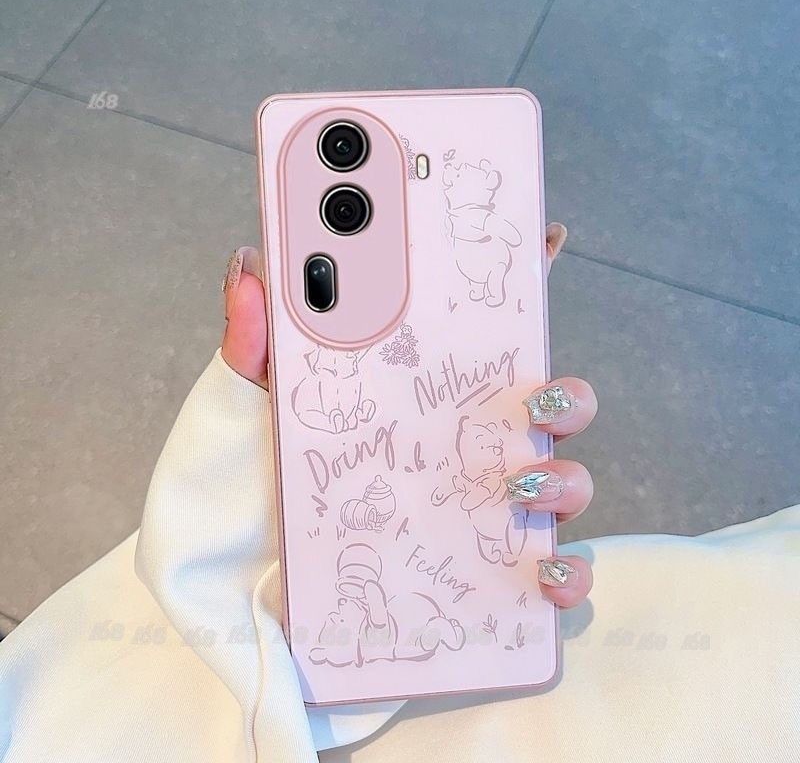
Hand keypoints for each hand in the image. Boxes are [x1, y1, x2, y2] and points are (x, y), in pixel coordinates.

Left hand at [220, 222, 594, 608]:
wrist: (245, 578)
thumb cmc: (256, 486)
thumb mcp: (256, 409)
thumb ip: (257, 343)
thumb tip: (248, 262)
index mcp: (423, 395)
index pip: (488, 337)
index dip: (525, 287)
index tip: (547, 242)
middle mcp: (465, 446)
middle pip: (550, 408)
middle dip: (567, 396)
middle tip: (535, 401)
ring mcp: (482, 510)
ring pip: (564, 483)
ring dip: (564, 481)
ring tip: (517, 486)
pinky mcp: (486, 575)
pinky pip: (552, 577)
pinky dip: (568, 577)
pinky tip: (545, 575)